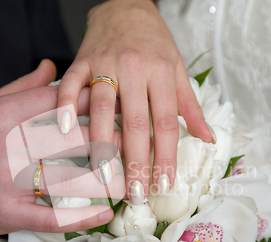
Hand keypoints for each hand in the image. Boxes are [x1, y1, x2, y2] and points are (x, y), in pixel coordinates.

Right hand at [0, 60, 124, 236]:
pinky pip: (50, 216)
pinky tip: (104, 213)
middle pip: (68, 138)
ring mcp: (5, 181)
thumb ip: (21, 88)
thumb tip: (54, 67)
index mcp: (0, 115)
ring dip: (103, 178)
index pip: (55, 101)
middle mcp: (4, 146)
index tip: (115, 102)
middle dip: (107, 138)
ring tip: (128, 176)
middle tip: (133, 139)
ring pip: (66, 178)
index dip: (90, 100)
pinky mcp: (5, 213)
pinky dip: (80, 217)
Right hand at [56, 0, 213, 203]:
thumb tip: (208, 140)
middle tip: (135, 192)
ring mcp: (104, 63)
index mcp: (161, 73)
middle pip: (135, 122)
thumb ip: (190, 106)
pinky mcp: (81, 60)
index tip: (164, 184)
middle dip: (135, 161)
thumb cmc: (155, 42)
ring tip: (103, 176)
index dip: (165, 156)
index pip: (166, 122)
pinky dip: (63, 105)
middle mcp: (134, 68)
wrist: (126, 6)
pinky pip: (70, 84)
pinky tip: (62, 130)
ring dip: (101, 144)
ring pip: (101, 108)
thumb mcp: (178, 69)